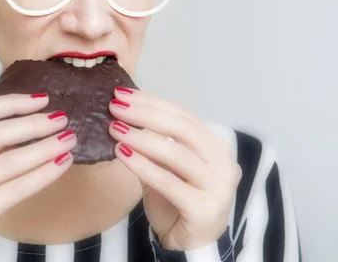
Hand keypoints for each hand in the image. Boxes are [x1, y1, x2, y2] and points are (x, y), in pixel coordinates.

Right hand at [0, 93, 75, 261]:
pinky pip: (16, 187)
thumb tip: (25, 126)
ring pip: (9, 160)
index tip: (40, 100)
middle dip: (33, 123)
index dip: (11, 103)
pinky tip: (61, 164)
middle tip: (62, 119)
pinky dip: (43, 173)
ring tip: (68, 139)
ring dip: (44, 146)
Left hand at [107, 87, 240, 250]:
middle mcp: (223, 163)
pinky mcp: (205, 209)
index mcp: (215, 146)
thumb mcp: (166, 166)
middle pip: (183, 129)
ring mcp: (218, 187)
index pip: (183, 115)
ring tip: (114, 129)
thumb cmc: (176, 200)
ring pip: (177, 154)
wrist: (189, 244)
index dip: (152, 102)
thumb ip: (155, 141)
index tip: (122, 94)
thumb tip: (123, 110)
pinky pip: (169, 182)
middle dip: (146, 114)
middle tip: (115, 107)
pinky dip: (144, 166)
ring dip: (142, 138)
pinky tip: (122, 155)